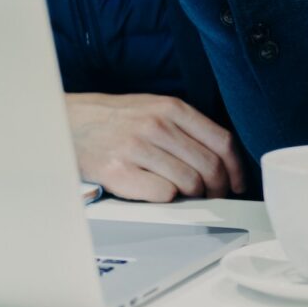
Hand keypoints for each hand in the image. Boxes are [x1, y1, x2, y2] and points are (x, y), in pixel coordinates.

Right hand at [66, 92, 245, 202]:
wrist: (69, 122)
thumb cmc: (116, 119)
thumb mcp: (154, 108)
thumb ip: (186, 126)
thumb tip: (222, 158)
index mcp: (172, 107)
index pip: (222, 141)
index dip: (236, 169)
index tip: (238, 184)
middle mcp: (157, 125)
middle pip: (209, 166)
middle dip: (218, 188)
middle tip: (214, 196)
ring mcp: (138, 147)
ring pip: (189, 183)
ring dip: (193, 196)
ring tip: (185, 195)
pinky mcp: (120, 171)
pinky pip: (162, 194)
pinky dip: (167, 199)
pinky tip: (157, 191)